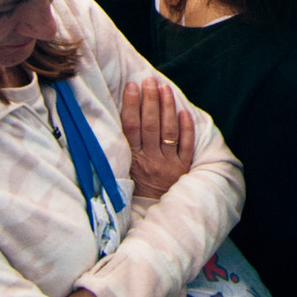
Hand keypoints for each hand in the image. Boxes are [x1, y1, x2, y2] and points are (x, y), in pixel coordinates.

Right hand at [122, 79, 195, 200]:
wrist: (156, 216)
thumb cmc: (136, 191)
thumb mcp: (123, 173)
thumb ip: (122, 152)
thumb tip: (110, 125)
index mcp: (133, 161)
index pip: (131, 128)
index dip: (131, 106)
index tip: (132, 86)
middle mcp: (151, 160)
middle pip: (151, 125)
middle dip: (150, 100)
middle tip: (149, 80)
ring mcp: (169, 163)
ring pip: (169, 131)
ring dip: (167, 108)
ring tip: (164, 88)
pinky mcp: (184, 167)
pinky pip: (186, 145)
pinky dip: (186, 128)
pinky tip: (183, 111)